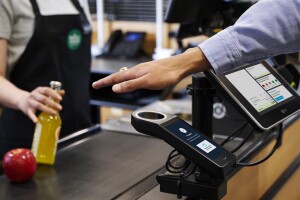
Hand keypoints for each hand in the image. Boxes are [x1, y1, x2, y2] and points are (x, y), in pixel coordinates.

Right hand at [17, 87, 64, 122]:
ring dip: (47, 109)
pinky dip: (33, 117)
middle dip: (52, 103)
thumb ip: (53, 92)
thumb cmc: (37, 97)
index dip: (54, 94)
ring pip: (38, 105)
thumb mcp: (44, 93)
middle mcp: (34, 95)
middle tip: (60, 108)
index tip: (60, 98)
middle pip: (43, 98)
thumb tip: (63, 92)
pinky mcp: (27, 109)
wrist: (22, 100)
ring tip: (54, 113)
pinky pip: (30, 113)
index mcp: (39, 90)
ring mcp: (30, 102)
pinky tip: (36, 121)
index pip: (47, 90)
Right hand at [92, 47, 210, 92]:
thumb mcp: (146, 82)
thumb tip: (115, 88)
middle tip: (98, 84)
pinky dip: (127, 79)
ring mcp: (143, 70)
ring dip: (117, 80)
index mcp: (134, 72)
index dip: (104, 82)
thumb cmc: (165, 74)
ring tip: (110, 83)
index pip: (115, 78)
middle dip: (107, 81)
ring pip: (126, 75)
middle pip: (118, 76)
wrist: (179, 66)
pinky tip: (130, 81)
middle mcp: (137, 70)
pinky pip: (133, 75)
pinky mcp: (149, 71)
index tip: (94, 85)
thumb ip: (130, 85)